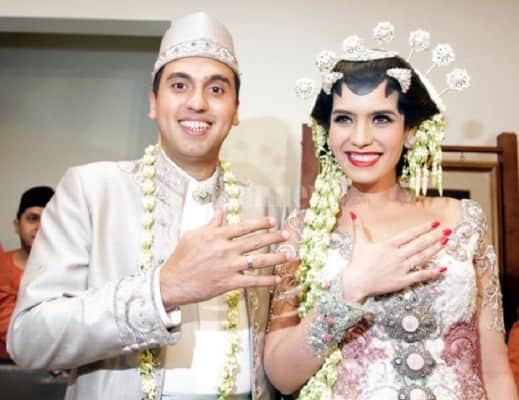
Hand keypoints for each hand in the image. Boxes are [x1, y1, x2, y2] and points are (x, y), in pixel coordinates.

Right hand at [160, 211, 290, 308]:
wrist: (173, 282)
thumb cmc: (181, 258)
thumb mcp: (192, 235)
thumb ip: (210, 225)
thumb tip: (220, 213)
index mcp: (217, 236)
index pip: (244, 227)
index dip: (260, 223)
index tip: (272, 221)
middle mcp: (226, 249)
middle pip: (256, 241)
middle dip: (274, 237)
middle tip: (287, 235)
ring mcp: (229, 266)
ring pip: (258, 261)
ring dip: (276, 258)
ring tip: (289, 255)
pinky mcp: (229, 282)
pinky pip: (252, 281)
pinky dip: (266, 281)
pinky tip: (277, 279)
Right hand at [341, 212, 449, 302]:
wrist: (355, 283)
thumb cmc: (357, 262)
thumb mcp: (358, 243)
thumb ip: (358, 227)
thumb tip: (353, 212)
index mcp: (388, 245)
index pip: (409, 234)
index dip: (423, 228)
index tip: (435, 223)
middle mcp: (396, 255)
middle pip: (419, 244)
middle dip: (434, 237)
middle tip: (448, 231)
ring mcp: (400, 268)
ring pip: (421, 258)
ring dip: (435, 250)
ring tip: (446, 243)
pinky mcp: (402, 281)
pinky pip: (420, 276)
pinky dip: (431, 272)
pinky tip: (442, 269)